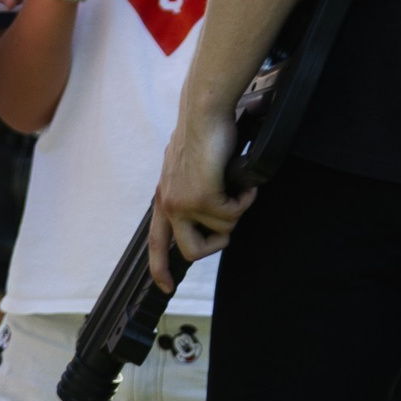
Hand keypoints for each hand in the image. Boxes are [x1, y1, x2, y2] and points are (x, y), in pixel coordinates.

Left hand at [147, 95, 250, 290]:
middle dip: (216, 243)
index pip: (156, 243)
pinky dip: (245, 200)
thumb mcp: (189, 169)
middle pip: (191, 252)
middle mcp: (170, 204)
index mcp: (164, 198)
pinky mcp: (203, 198)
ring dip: (237, 211)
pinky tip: (245, 184)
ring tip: (239, 187)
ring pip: (222, 231)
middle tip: (229, 219)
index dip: (160, 269)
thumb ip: (190, 190)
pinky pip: (233, 215)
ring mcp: (185, 203)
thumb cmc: (203, 134)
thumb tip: (209, 208)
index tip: (167, 287)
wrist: (205, 114)